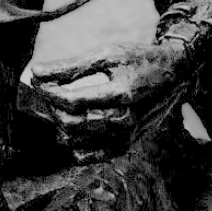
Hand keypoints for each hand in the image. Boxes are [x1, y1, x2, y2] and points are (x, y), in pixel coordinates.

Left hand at [20, 37, 201, 163]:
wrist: (175, 75)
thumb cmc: (140, 60)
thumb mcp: (108, 55)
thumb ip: (71, 66)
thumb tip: (36, 72)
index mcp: (122, 93)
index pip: (72, 100)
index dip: (48, 92)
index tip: (37, 80)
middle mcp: (126, 119)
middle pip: (73, 122)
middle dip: (52, 108)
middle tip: (46, 92)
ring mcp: (127, 135)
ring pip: (79, 140)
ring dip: (60, 126)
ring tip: (56, 107)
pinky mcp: (127, 145)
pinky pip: (93, 156)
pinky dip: (75, 147)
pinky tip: (68, 133)